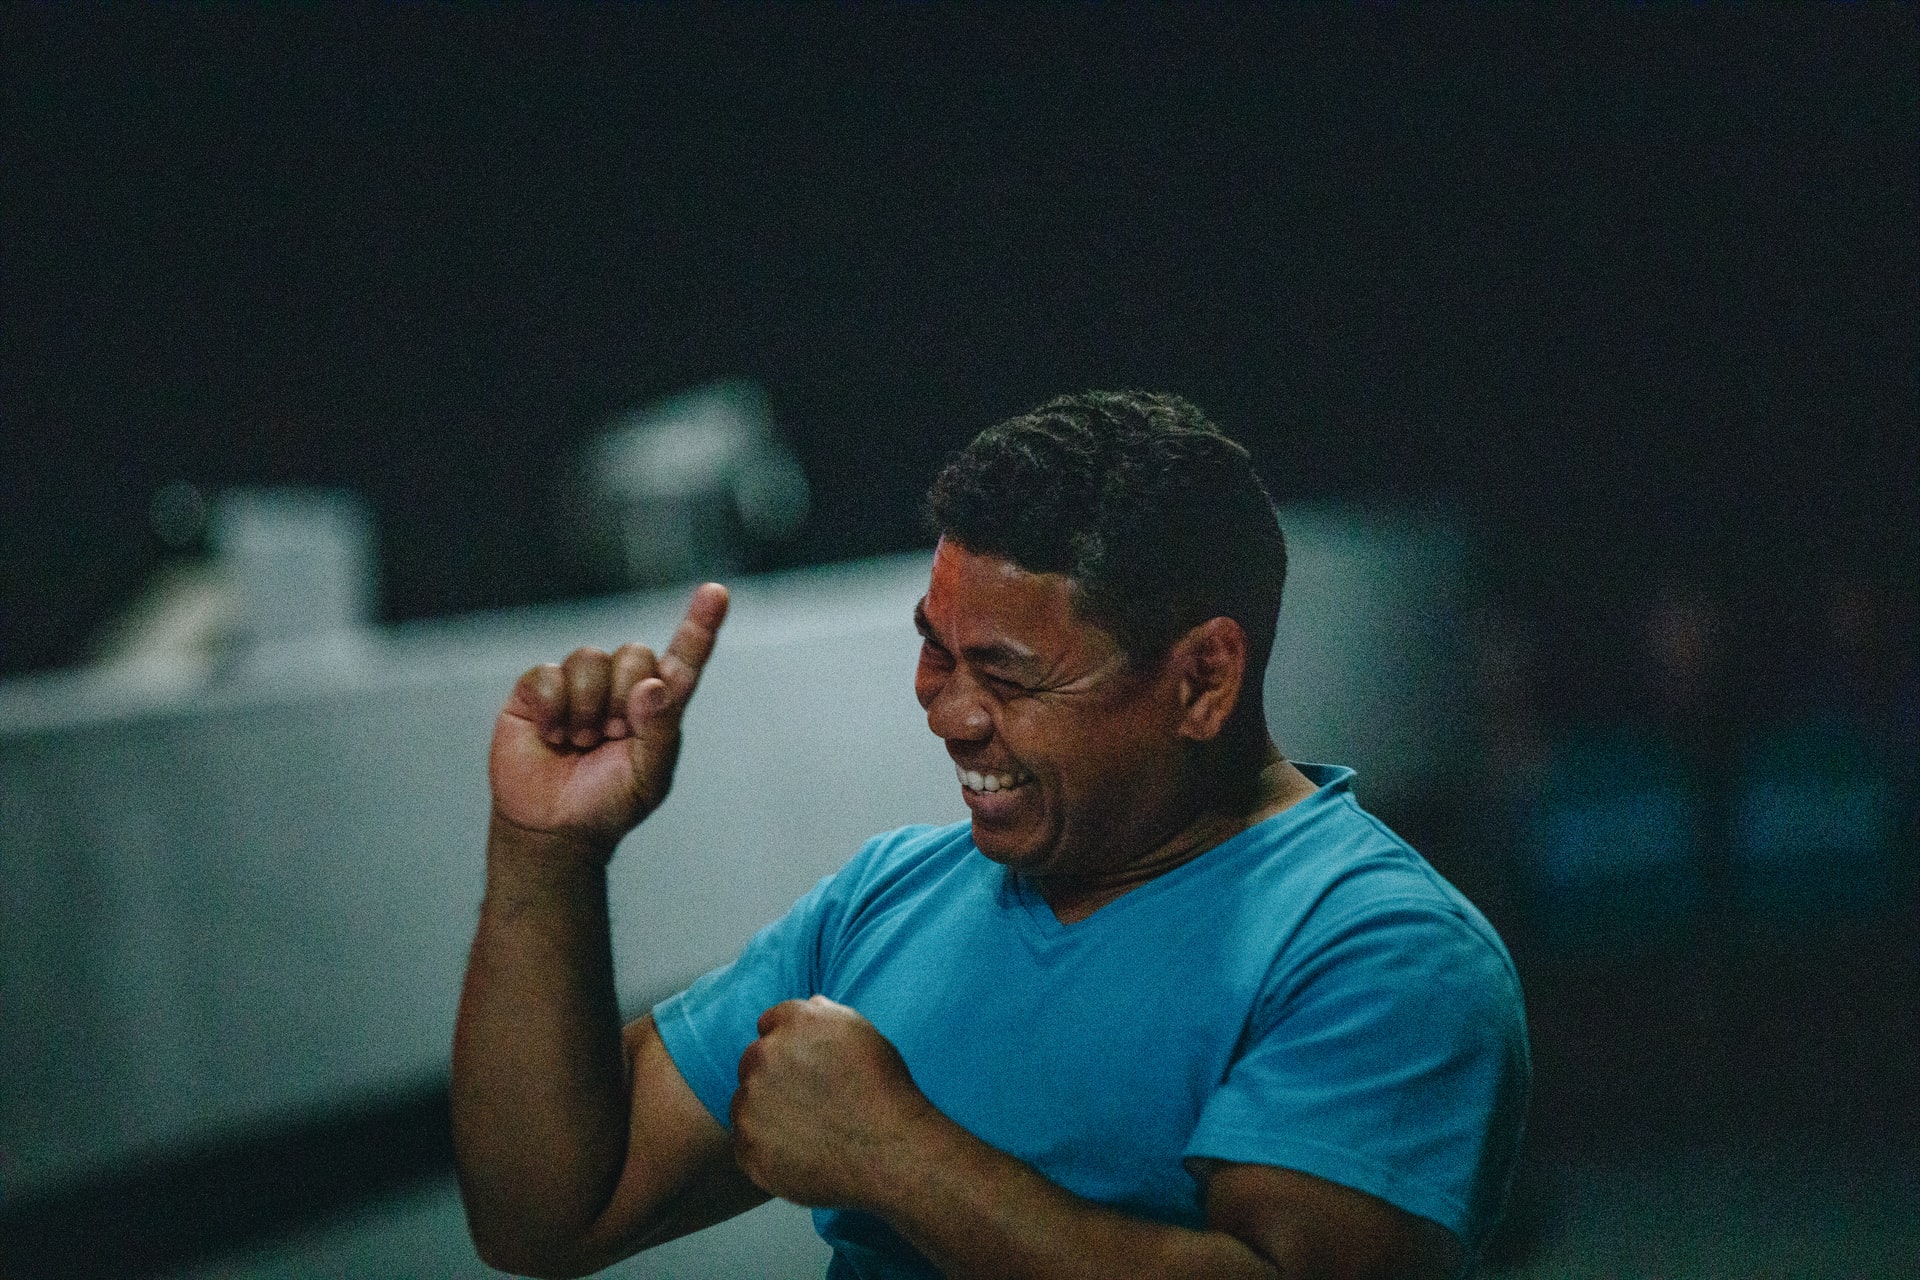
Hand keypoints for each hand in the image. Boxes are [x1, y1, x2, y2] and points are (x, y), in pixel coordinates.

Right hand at [488, 582, 728, 855]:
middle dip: (624, 697)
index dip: (700, 625)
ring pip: (592, 657)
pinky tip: (552, 736)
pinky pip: (549, 673)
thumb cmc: (608, 802)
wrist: (553, 827)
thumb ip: (660, 731)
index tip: (716, 593)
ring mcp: (578, 683)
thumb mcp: (649, 776)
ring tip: (581, 741)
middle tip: (611, 737)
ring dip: (588, 706)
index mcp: (656, 706)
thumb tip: (654, 685)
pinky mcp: (538, 689)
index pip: (683, 659)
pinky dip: (555, 707)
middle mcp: (620, 685)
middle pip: (636, 653)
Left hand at [731, 997, 938, 1209]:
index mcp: (795, 1022)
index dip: (788, 1047)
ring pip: (745, 1103)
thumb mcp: (863, 1033)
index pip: (770, 1024)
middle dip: (773, 1078)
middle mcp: (766, 1054)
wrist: (890, 1152)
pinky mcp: (746, 1145)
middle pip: (753, 1062)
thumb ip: (826, 1013)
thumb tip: (807, 1005)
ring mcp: (751, 1101)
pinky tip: (799, 1155)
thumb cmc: (883, 1092)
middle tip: (808, 1104)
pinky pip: (745, 1144)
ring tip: (808, 1132)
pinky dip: (765, 1150)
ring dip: (765, 1114)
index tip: (805, 1069)